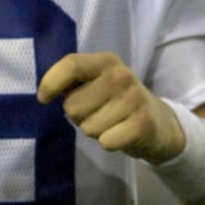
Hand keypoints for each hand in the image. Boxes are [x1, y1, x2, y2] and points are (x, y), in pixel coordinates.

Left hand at [37, 52, 184, 163]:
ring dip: (95, 130)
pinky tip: (121, 134)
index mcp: (106, 62)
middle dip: (79, 116)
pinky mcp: (142, 124)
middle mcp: (121, 76)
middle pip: (72, 105)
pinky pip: (105, 142)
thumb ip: (72, 82)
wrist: (160, 123)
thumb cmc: (117, 101)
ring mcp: (133, 100)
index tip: (43, 98)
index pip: (71, 64)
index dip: (51, 82)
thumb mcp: (97, 84)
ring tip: (112, 123)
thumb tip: (45, 91)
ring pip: (87, 127)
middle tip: (98, 113)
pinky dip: (109, 143)